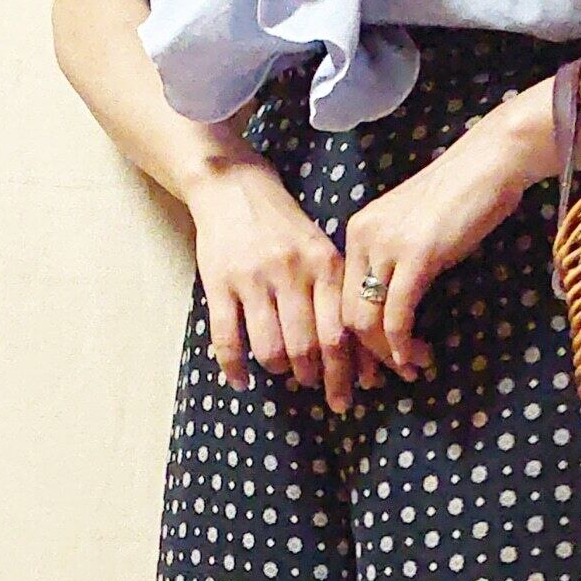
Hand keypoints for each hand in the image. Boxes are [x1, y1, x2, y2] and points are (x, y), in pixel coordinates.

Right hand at [183, 154, 382, 412]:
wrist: (235, 188)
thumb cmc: (285, 228)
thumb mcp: (320, 251)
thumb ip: (337, 296)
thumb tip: (361, 352)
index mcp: (324, 265)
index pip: (341, 331)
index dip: (347, 370)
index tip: (352, 393)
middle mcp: (291, 272)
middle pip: (308, 346)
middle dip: (316, 378)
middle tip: (317, 389)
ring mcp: (253, 278)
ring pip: (271, 348)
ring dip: (280, 369)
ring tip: (284, 372)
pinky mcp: (219, 282)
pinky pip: (228, 338)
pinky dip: (234, 367)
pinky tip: (241, 381)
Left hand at [340, 91, 556, 379]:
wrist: (489, 163)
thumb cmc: (461, 196)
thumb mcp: (415, 229)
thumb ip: (397, 261)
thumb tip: (396, 308)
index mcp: (358, 231)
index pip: (341, 296)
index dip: (355, 336)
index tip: (376, 360)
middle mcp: (363, 237)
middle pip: (346, 313)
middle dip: (367, 354)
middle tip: (390, 376)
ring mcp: (387, 246)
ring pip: (367, 320)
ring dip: (388, 355)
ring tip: (412, 368)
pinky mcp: (416, 256)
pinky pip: (397, 315)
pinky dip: (404, 345)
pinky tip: (416, 358)